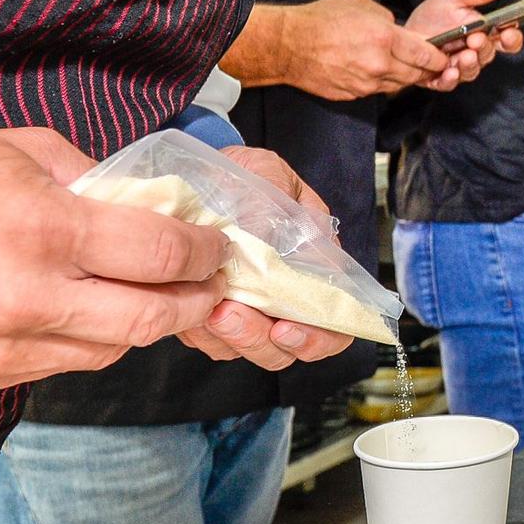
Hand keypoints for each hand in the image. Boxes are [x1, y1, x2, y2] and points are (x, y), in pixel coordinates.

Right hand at [0, 128, 234, 392]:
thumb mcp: (15, 150)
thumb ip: (89, 177)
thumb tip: (146, 199)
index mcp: (43, 231)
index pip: (159, 256)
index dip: (202, 252)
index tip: (215, 245)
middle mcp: (28, 299)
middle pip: (150, 319)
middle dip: (192, 300)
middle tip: (208, 282)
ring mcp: (2, 348)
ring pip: (110, 350)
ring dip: (140, 323)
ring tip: (146, 292)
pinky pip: (60, 364)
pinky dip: (84, 339)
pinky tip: (80, 309)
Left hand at [175, 147, 355, 369]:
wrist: (200, 173)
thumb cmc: (244, 174)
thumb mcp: (271, 177)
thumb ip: (285, 209)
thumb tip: (287, 248)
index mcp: (314, 269)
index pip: (334, 325)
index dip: (315, 338)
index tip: (283, 327)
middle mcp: (282, 298)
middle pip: (283, 348)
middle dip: (257, 340)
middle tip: (231, 314)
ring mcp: (246, 308)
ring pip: (243, 349)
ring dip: (226, 337)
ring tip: (208, 306)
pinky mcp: (208, 312)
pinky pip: (207, 340)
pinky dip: (198, 330)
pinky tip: (189, 301)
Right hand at [277, 0, 450, 98]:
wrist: (288, 45)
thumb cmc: (321, 19)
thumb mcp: (361, 4)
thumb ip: (387, 18)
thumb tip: (399, 29)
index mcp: (385, 39)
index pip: (426, 55)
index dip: (438, 57)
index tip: (443, 55)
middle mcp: (379, 65)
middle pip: (416, 75)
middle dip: (426, 69)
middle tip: (429, 62)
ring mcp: (366, 83)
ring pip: (398, 85)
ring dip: (404, 76)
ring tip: (402, 65)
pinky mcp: (353, 94)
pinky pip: (377, 90)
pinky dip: (382, 82)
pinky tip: (376, 70)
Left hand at [405, 0, 523, 87]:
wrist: (406, 31)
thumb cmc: (433, 16)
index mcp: (484, 33)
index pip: (507, 40)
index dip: (512, 38)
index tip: (509, 32)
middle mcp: (475, 52)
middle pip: (488, 55)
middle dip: (484, 48)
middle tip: (476, 39)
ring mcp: (459, 67)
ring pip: (471, 70)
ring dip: (470, 64)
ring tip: (465, 55)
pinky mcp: (440, 79)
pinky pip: (448, 83)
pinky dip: (450, 79)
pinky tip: (449, 71)